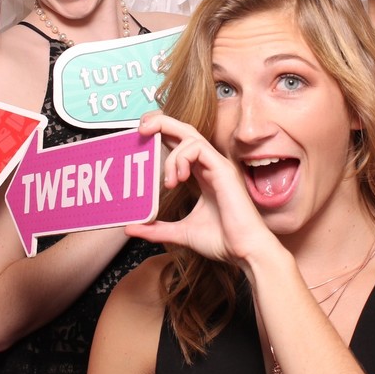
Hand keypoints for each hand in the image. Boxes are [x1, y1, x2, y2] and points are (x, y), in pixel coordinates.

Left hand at [127, 112, 275, 265]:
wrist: (244, 251)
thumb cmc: (221, 240)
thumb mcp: (181, 232)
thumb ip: (156, 229)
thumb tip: (130, 228)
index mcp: (202, 174)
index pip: (181, 143)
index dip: (162, 134)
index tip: (142, 139)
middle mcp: (210, 165)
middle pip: (185, 130)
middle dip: (161, 122)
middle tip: (141, 129)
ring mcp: (217, 165)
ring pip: (190, 137)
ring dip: (172, 156)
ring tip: (169, 182)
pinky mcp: (223, 169)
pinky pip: (198, 148)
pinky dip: (182, 157)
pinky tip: (179, 178)